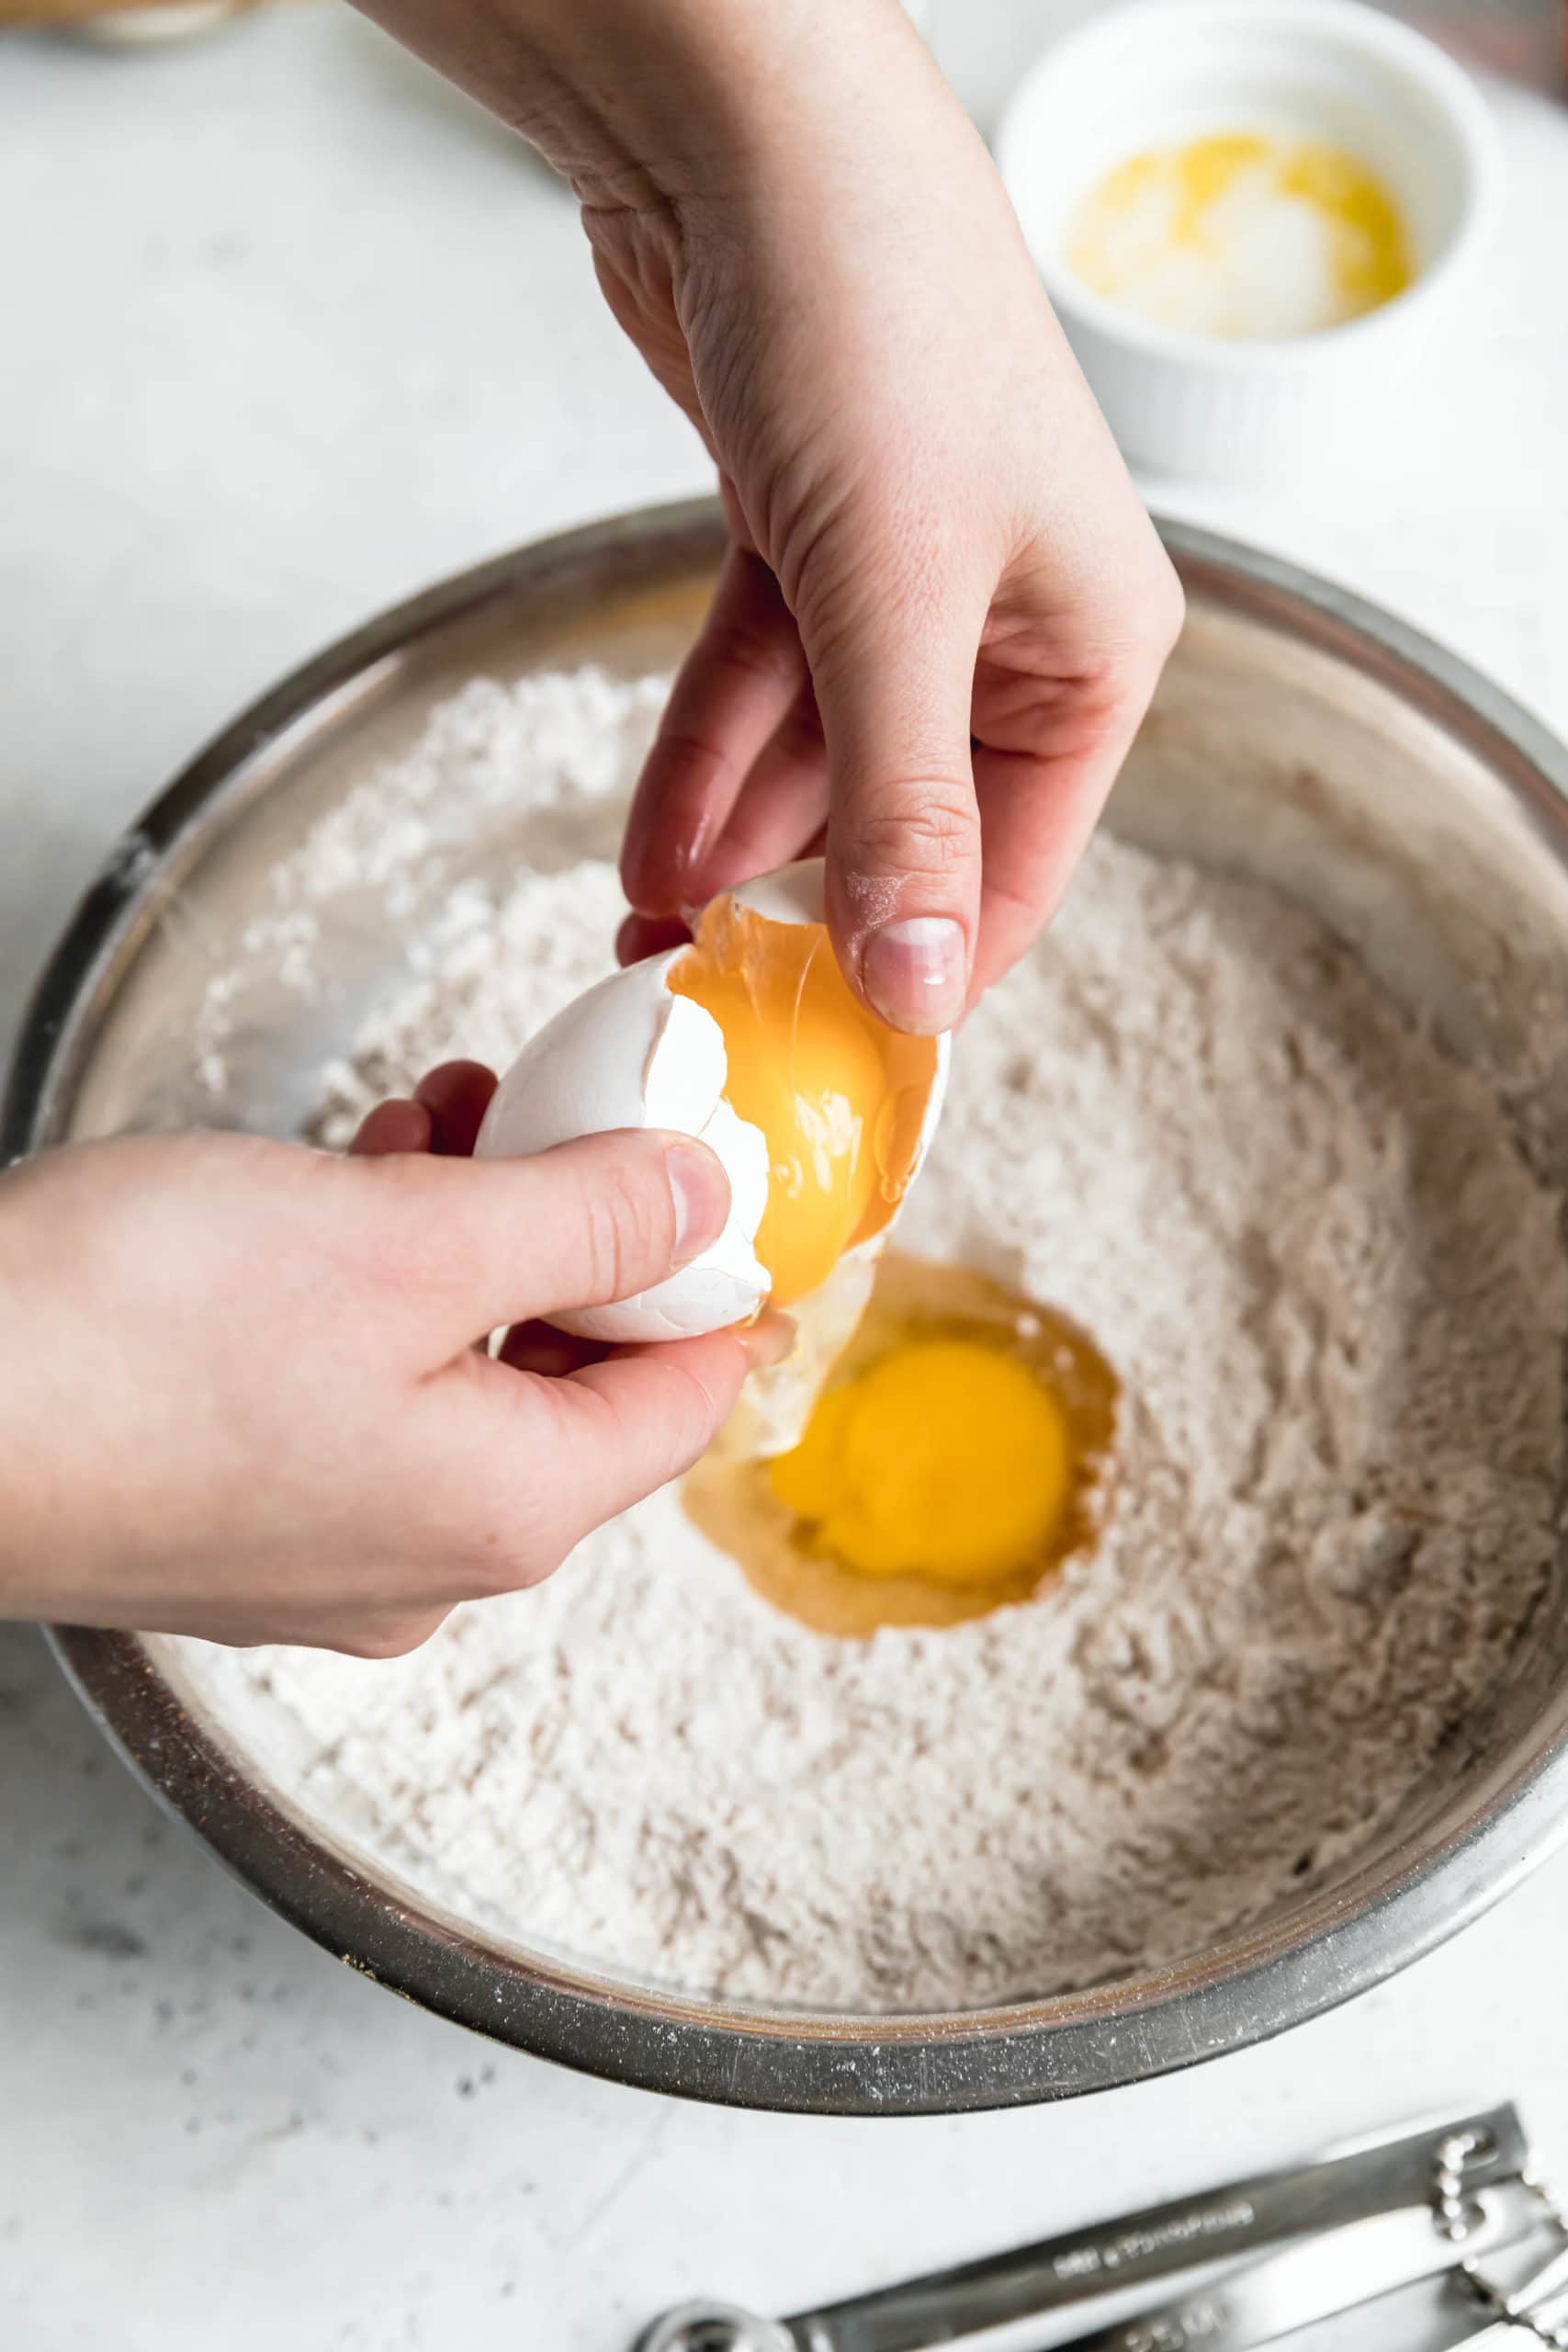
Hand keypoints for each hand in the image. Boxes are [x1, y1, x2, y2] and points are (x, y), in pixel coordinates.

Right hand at [0, 1063, 781, 1654]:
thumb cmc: (132, 1335)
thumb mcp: (408, 1237)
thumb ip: (584, 1219)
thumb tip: (703, 1206)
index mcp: (506, 1512)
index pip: (686, 1398)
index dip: (717, 1274)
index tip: (715, 1173)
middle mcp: (427, 1560)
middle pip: (571, 1385)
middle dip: (568, 1231)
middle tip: (541, 1112)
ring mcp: (320, 1554)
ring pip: (458, 1379)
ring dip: (464, 1244)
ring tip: (428, 1123)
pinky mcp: (228, 1521)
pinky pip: (356, 1400)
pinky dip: (369, 1297)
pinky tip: (328, 1197)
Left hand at [354, 0, 1182, 1031]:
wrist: (751, 135)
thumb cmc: (873, 328)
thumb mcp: (894, 601)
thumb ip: (903, 806)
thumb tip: (920, 983)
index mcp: (1089, 651)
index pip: (1011, 871)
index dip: (917, 971)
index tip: (821, 1050)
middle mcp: (1013, 625)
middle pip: (905, 822)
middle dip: (801, 907)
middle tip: (703, 996)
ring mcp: (908, 584)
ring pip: (817, 762)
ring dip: (730, 843)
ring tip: (644, 922)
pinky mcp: (811, 540)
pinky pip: (763, 688)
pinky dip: (705, 758)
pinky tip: (646, 840)